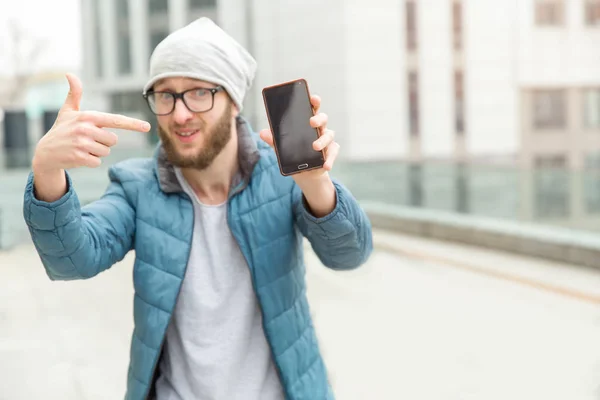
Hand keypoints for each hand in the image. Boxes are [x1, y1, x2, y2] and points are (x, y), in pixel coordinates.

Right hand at [32, 73, 150, 173]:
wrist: (45, 152)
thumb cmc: (61, 130)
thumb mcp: (67, 111)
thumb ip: (74, 94)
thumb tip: (70, 73)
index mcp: (87, 116)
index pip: (115, 120)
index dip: (132, 124)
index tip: (147, 127)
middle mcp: (85, 129)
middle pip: (113, 140)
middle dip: (103, 141)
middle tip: (86, 139)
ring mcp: (82, 144)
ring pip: (106, 151)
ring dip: (97, 152)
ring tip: (81, 147)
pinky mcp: (80, 158)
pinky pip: (98, 161)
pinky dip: (91, 161)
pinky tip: (78, 156)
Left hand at [259, 94, 339, 181]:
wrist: (304, 173)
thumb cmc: (295, 155)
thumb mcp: (282, 148)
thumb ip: (274, 140)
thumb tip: (262, 132)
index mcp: (307, 124)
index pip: (312, 109)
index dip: (314, 102)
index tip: (313, 98)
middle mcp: (319, 129)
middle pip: (323, 119)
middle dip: (318, 118)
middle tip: (311, 122)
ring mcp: (326, 140)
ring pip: (329, 135)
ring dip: (323, 140)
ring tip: (315, 147)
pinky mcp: (330, 152)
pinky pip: (333, 153)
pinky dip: (330, 159)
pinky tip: (325, 165)